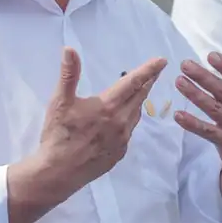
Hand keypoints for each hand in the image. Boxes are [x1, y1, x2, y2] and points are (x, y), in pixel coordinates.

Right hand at [37, 47, 166, 191]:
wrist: (59, 173)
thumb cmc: (59, 135)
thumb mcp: (60, 101)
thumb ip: (69, 74)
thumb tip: (69, 49)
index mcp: (109, 106)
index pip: (133, 83)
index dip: (148, 70)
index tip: (162, 61)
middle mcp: (121, 122)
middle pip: (139, 97)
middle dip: (148, 82)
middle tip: (155, 72)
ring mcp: (122, 140)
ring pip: (135, 114)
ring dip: (138, 101)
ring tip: (137, 92)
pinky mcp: (119, 153)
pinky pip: (129, 131)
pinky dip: (129, 119)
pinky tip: (121, 119)